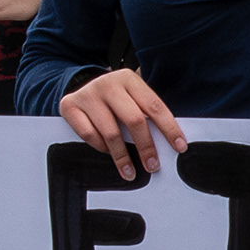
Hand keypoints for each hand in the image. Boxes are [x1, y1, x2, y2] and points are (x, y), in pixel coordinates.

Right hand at [61, 67, 185, 181]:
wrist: (79, 85)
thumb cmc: (113, 98)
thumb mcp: (131, 97)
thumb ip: (146, 113)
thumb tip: (169, 143)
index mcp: (129, 79)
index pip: (154, 106)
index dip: (169, 128)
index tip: (179, 146)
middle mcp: (108, 84)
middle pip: (134, 119)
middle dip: (146, 146)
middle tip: (152, 165)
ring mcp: (88, 94)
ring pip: (111, 132)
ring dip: (123, 156)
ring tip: (130, 170)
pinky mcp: (70, 106)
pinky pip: (89, 135)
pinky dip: (101, 148)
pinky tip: (108, 153)